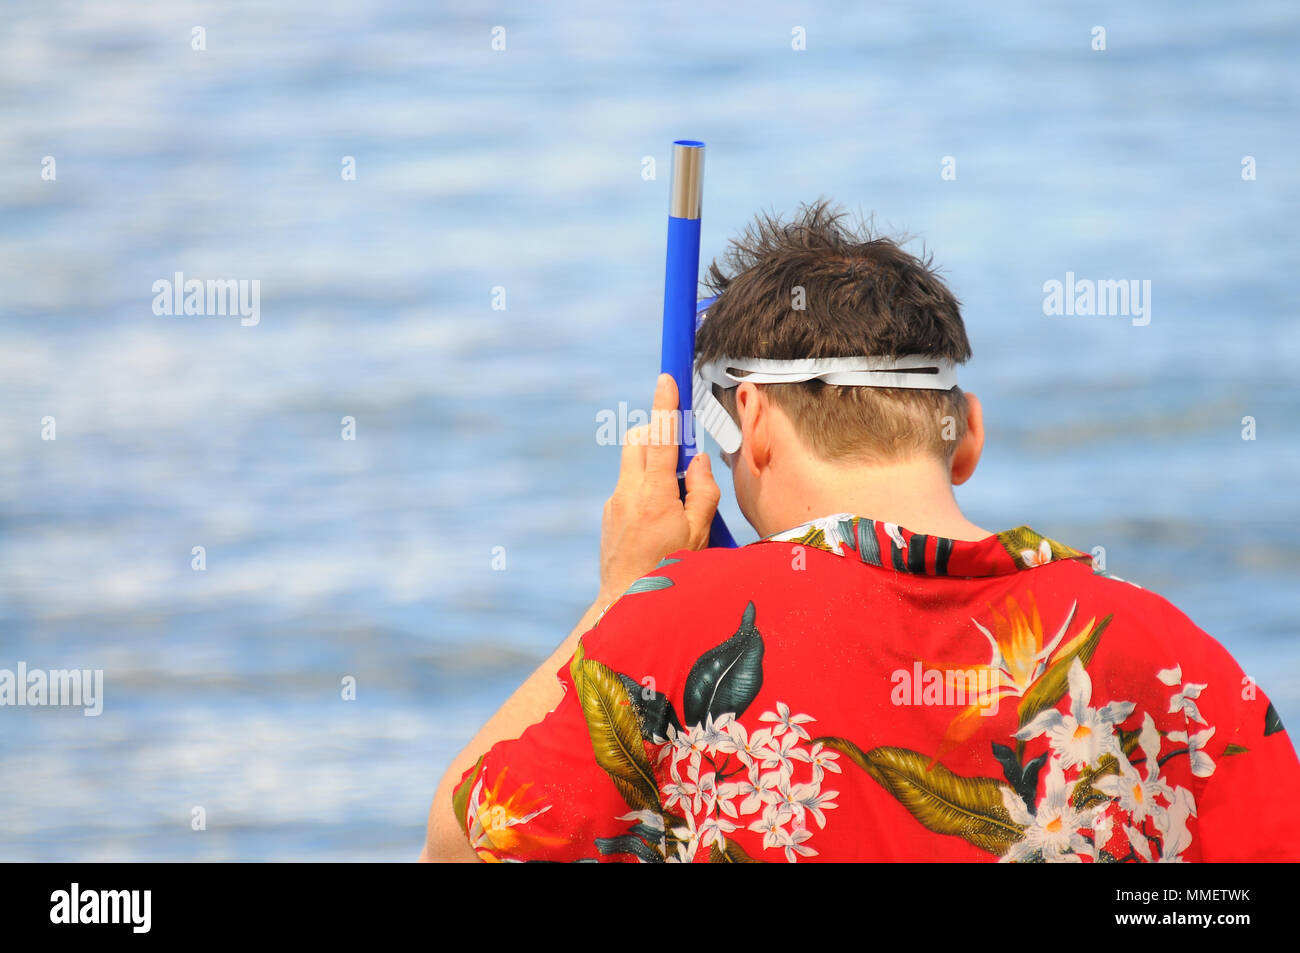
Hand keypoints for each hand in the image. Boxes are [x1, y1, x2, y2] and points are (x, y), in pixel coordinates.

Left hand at [598, 373, 720, 601]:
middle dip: (657, 431)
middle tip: (679, 445)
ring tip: (675, 494)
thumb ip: (703, 492)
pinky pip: (629, 487)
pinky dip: (646, 487)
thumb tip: (697, 462)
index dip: (665, 405)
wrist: (626, 603)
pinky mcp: (609, 514)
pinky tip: (659, 520)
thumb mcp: (700, 533)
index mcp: (655, 494)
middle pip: (638, 440)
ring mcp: (615, 502)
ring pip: (633, 463)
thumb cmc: (671, 572)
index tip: (666, 378)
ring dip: (653, 462)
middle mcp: (629, 492)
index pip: (662, 438)